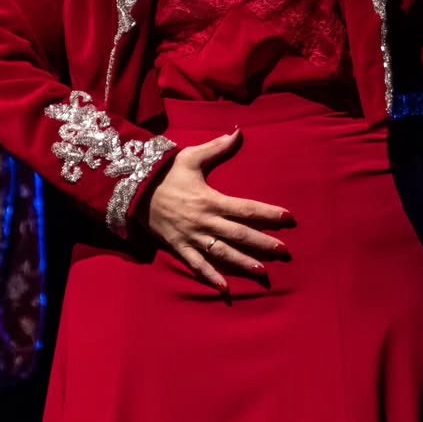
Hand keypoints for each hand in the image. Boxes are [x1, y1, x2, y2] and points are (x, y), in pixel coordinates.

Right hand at [144, 129, 291, 291]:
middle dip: (263, 243)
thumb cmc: (166, 173)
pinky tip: (226, 289)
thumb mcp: (191, 157)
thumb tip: (238, 133)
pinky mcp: (179, 247)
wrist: (134, 191)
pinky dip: (211, 277)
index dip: (268, 214)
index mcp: (211, 200)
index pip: (246, 209)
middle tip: (283, 251)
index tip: (288, 218)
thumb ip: (217, 148)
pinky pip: (197, 265)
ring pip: (222, 253)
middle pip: (239, 234)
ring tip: (262, 271)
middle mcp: (205, 221)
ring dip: (243, 263)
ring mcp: (192, 237)